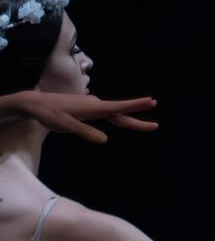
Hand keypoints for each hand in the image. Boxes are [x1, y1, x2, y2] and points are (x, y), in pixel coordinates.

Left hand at [0, 91, 158, 142]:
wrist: (34, 103)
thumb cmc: (48, 113)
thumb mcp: (65, 126)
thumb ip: (85, 132)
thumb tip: (105, 139)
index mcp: (93, 107)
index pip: (119, 107)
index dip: (136, 106)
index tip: (152, 101)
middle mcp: (95, 105)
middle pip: (120, 114)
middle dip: (138, 120)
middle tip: (155, 126)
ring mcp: (90, 107)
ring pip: (114, 114)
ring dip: (129, 120)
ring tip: (145, 125)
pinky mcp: (85, 109)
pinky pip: (106, 114)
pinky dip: (116, 118)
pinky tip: (118, 121)